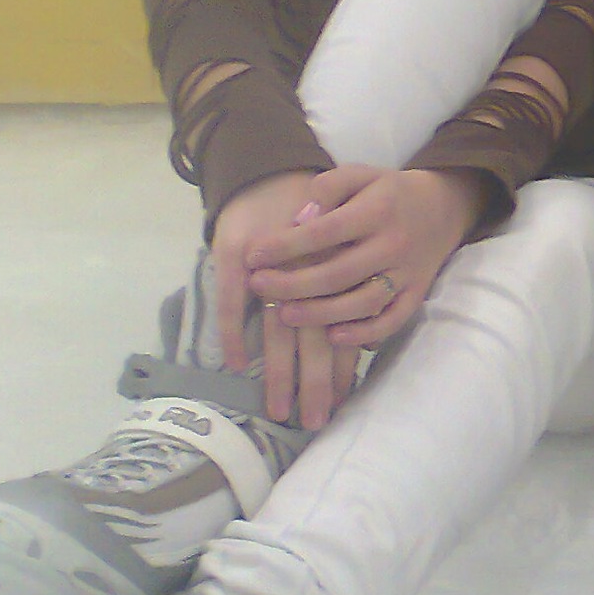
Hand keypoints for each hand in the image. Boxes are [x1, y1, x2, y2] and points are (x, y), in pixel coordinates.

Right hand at [211, 171, 359, 429]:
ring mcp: (275, 268)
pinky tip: (234, 364)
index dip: (342, 369)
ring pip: (280, 331)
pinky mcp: (239, 257)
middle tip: (313, 422)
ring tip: (277, 411)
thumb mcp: (339, 249)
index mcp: (340, 275)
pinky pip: (236, 302)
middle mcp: (312, 275)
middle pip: (316, 339)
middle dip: (315, 383)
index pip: (344, 330)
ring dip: (279, 373)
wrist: (275, 172)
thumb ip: (346, 292)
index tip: (341, 406)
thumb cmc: (313, 218)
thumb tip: (359, 343)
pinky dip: (235, 333)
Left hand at [245, 164, 488, 402]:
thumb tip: (300, 217)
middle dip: (291, 284)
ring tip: (284, 315)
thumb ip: (330, 187)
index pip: (324, 232)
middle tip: (258, 287)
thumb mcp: (363, 174)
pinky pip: (393, 320)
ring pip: (362, 303)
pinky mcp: (417, 293)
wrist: (445, 206)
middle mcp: (394, 244)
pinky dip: (365, 334)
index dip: (285, 246)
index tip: (252, 255)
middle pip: (337, 274)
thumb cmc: (391, 192)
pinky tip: (333, 337)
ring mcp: (407, 273)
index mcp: (378, 210)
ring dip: (320, 314)